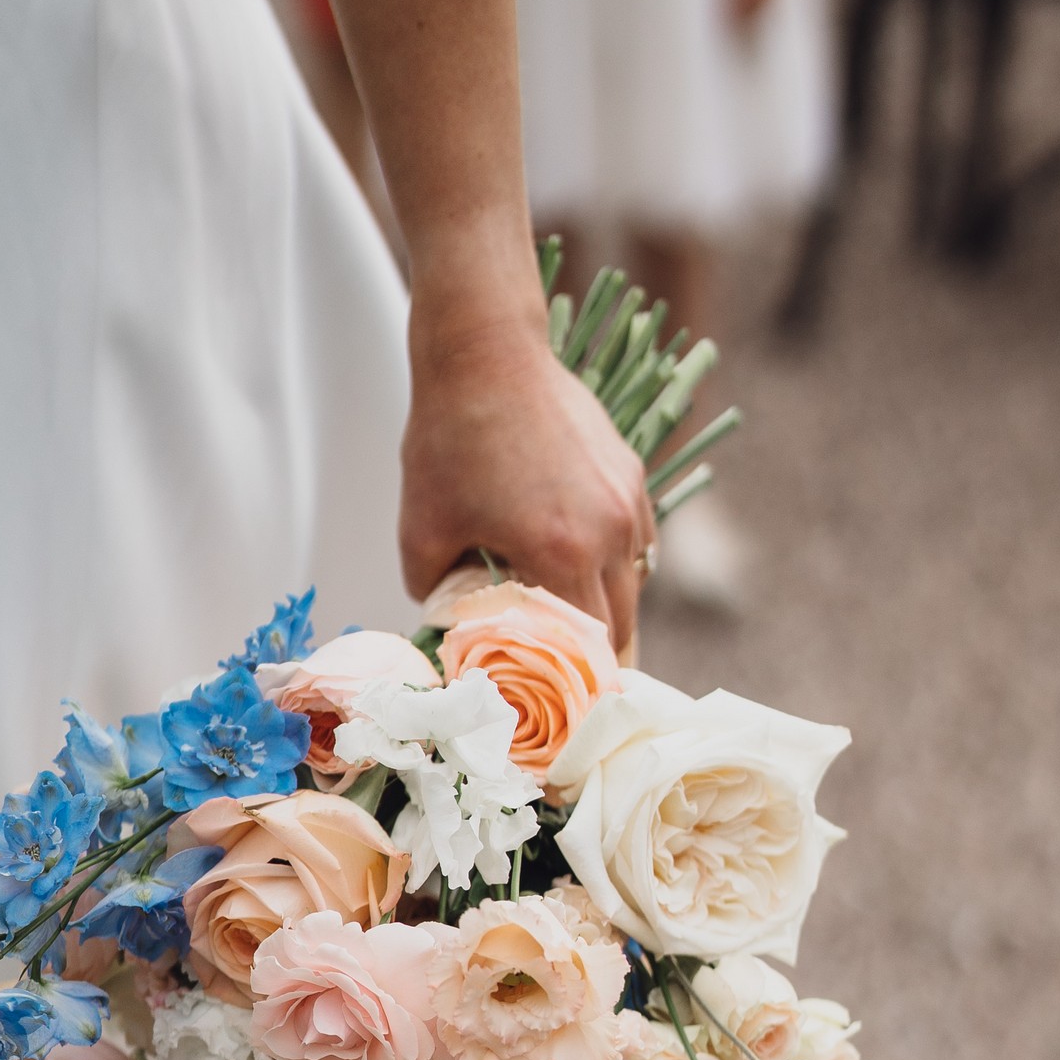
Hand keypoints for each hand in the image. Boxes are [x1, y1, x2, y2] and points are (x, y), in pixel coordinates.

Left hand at [401, 286, 654, 651]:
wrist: (485, 349)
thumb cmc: (448, 437)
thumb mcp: (420, 531)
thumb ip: (435, 594)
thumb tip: (449, 625)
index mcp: (562, 553)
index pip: (590, 650)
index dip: (579, 686)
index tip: (567, 709)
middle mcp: (610, 531)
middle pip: (623, 625)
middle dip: (597, 659)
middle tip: (571, 683)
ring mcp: (628, 499)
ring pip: (636, 583)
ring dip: (610, 610)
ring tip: (575, 626)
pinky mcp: (631, 472)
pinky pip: (638, 541)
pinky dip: (618, 565)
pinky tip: (586, 567)